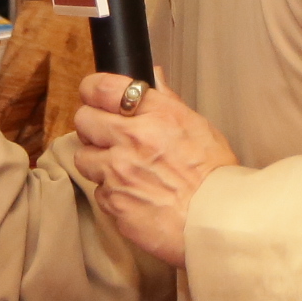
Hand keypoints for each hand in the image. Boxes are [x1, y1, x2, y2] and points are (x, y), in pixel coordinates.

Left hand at [65, 72, 236, 267]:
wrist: (217, 222)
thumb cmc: (215, 176)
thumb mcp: (199, 127)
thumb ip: (168, 101)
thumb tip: (153, 78)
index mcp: (157, 114)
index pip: (102, 87)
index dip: (92, 89)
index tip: (94, 95)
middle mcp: (132, 139)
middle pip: (83, 119)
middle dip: (92, 126)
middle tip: (107, 135)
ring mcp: (118, 172)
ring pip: (83, 157)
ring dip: (97, 161)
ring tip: (121, 168)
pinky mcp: (113, 202)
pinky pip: (98, 191)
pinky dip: (110, 192)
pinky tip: (133, 193)